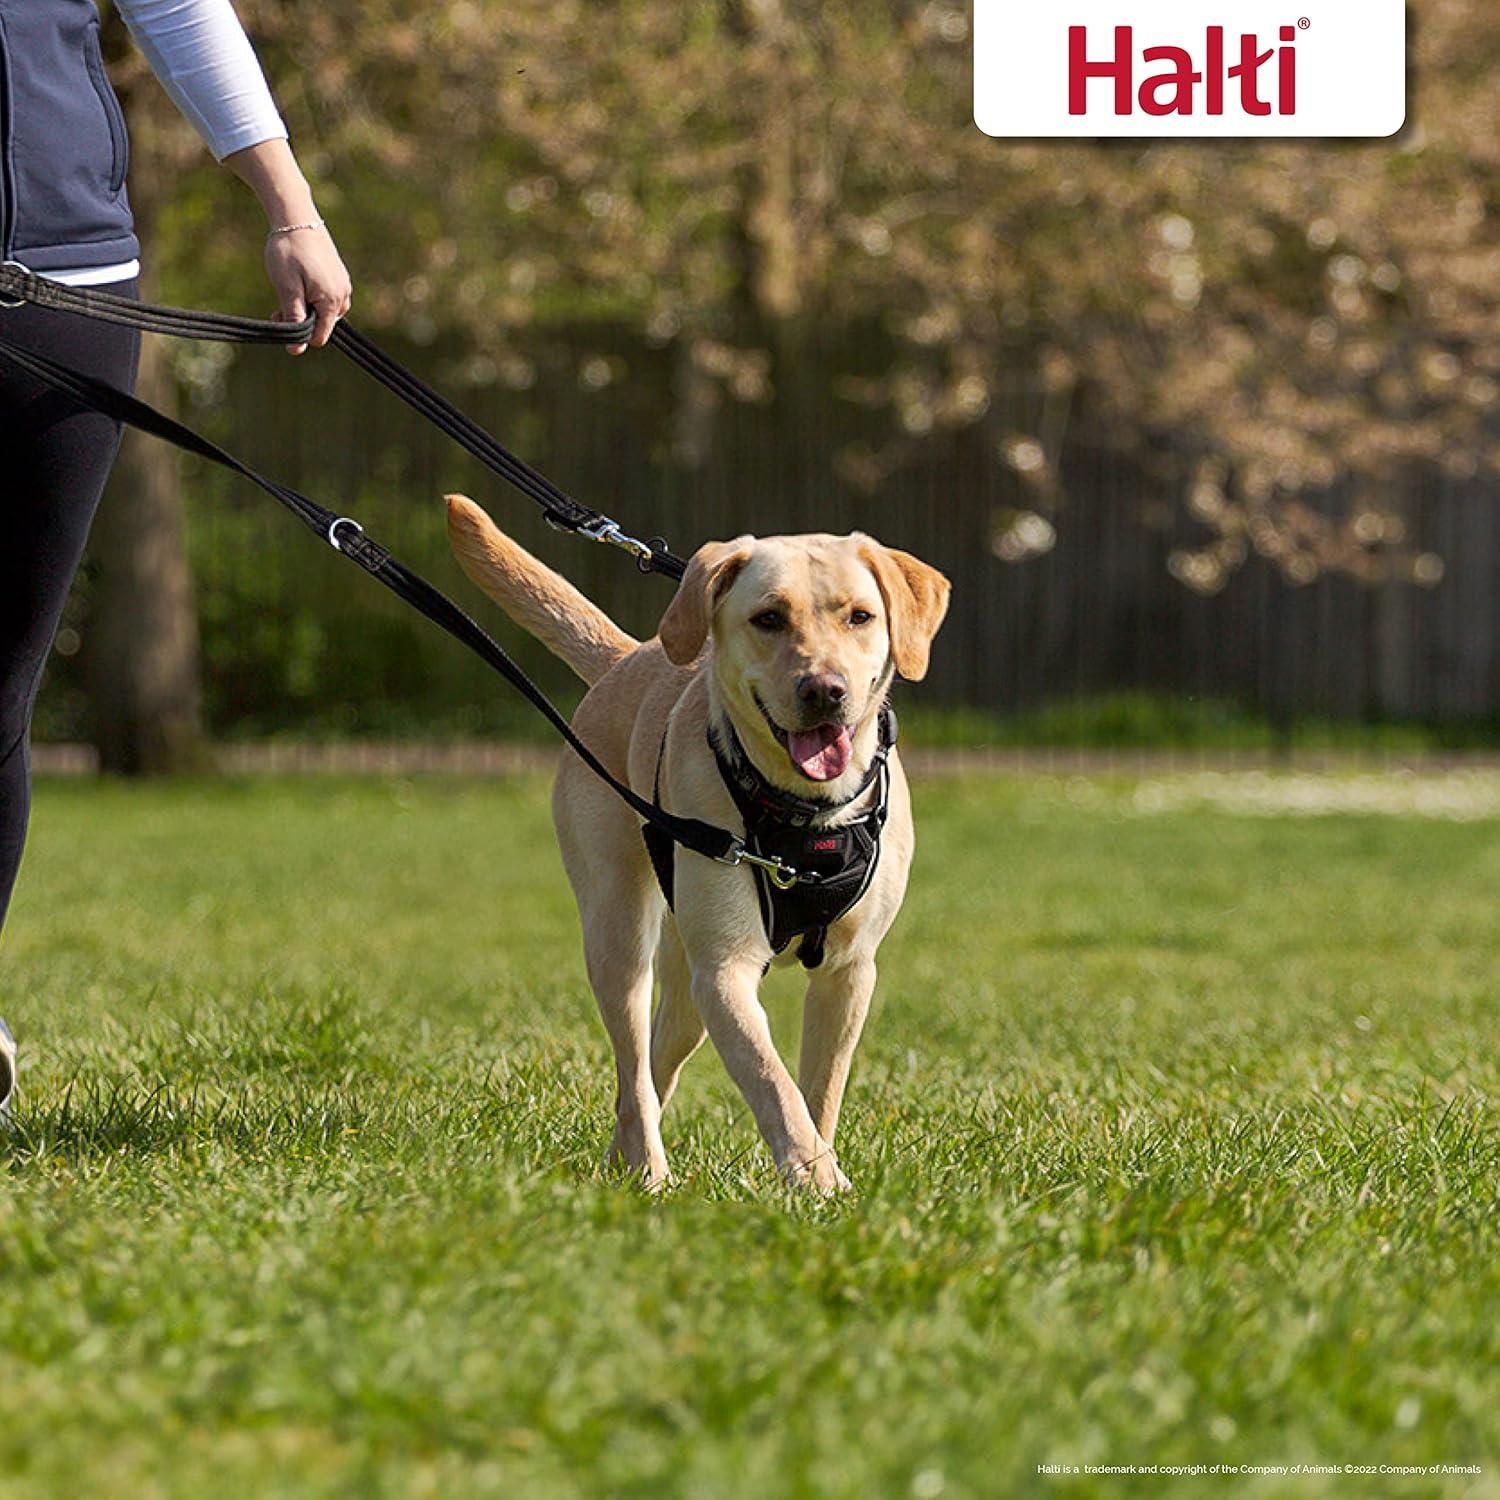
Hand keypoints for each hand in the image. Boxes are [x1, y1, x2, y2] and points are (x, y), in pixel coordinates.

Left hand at [264, 223, 352, 354]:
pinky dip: (312, 296)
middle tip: (277, 306)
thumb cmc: (288, 251)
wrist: (296, 217)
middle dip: (301, 320)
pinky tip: (298, 281)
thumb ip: (294, 318)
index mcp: (332, 302)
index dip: (298, 334)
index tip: (279, 317)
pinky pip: (327, 297)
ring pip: (324, 312)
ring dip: (306, 308)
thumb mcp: (286, 288)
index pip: (319, 336)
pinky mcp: (339, 276)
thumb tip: (296, 350)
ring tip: (287, 290)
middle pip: (322, 325)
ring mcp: (343, 285)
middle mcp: (343, 296)